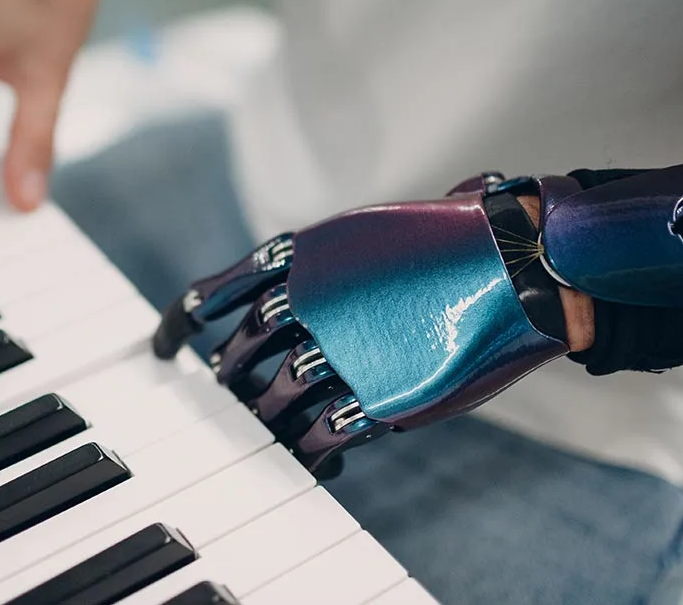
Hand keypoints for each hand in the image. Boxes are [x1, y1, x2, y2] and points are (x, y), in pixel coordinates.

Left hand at [153, 189, 593, 476]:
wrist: (520, 262)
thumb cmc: (452, 239)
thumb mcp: (370, 229)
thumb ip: (322, 261)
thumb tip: (286, 280)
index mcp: (303, 254)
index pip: (216, 293)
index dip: (178, 321)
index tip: (162, 345)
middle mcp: (309, 300)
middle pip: (239, 355)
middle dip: (230, 378)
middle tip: (234, 389)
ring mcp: (341, 351)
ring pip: (272, 402)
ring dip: (266, 418)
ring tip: (272, 423)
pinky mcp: (379, 397)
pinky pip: (319, 434)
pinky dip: (310, 448)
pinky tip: (317, 452)